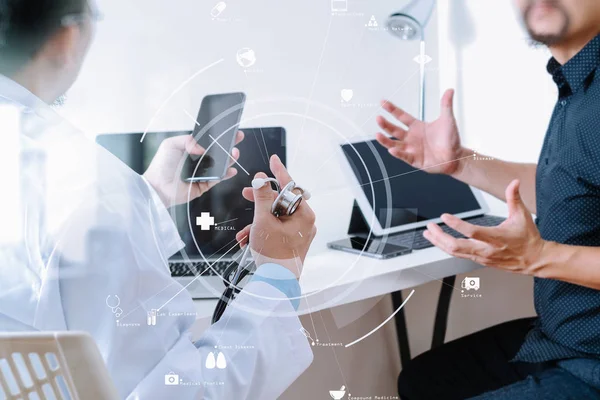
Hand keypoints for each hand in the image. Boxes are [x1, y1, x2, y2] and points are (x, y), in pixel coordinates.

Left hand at [143, 131, 243, 206]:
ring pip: (220, 165)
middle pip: (217, 152)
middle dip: (228, 145)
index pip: (208, 141)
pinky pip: (218, 179)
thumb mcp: (171, 145)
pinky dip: (226, 175)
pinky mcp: (204, 185)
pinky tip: (231, 170)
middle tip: (237, 138)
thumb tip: (203, 146)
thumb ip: (188, 140)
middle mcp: (197, 161)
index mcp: (190, 150)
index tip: (228, 131)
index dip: (218, 137)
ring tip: (234, 154)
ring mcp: (202, 173)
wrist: (158, 187)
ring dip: (229, 159)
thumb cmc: (161, 166)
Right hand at [235, 155, 316, 276]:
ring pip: (275, 216)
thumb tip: (260, 178)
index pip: (290, 186)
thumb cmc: (273, 254)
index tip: (273, 160)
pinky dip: (263, 230)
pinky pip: (277, 228)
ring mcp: (300, 232)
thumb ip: (261, 196)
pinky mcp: (293, 241)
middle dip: (260, 202)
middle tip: (247, 194)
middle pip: (280, 201)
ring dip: (257, 221)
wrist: (276, 283)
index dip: (279, 172)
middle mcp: (306, 221)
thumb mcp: (262, 220)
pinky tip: (249, 239)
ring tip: (245, 233)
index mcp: (304, 214)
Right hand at [375, 89, 465, 175]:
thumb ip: (446, 105)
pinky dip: (398, 154)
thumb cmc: (451, 139)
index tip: (382, 102)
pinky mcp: (415, 160)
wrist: (456, 156)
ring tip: (377, 135)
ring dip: (385, 140)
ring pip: (395, 144)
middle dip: (385, 124)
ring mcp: (412, 149)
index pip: (401, 116)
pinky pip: (404, 156)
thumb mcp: (448, 120)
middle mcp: (411, 137)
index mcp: (417, 126)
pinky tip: (392, 150)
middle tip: (378, 118)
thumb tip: (450, 90)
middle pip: (394, 130)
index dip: (392, 109)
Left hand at [424, 180, 545, 274]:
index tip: (444, 216)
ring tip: (428, 232)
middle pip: (457, 246)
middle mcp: (486, 250)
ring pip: (454, 253)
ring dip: (439, 242)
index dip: (456, 225)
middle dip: (440, 236)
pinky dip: (446, 247)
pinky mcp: (479, 261)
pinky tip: (439, 241)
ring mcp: (481, 257)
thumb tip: (514, 182)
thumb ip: (514, 197)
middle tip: (430, 226)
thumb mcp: (522, 215)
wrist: (534, 259)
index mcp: (496, 238)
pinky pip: (458, 255)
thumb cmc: (527, 238)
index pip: (472, 232)